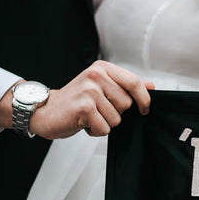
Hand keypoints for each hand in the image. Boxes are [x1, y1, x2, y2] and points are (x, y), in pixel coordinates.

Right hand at [29, 61, 153, 138]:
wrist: (47, 111)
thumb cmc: (76, 101)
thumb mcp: (102, 87)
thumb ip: (126, 86)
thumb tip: (151, 86)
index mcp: (102, 68)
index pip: (134, 82)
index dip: (144, 99)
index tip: (145, 109)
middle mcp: (96, 76)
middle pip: (126, 104)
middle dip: (115, 113)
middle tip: (98, 110)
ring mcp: (89, 91)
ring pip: (116, 118)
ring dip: (104, 123)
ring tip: (89, 116)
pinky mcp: (84, 108)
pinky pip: (104, 128)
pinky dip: (95, 131)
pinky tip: (84, 123)